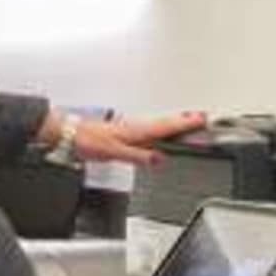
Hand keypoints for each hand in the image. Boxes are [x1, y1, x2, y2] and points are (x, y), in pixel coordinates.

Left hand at [65, 109, 209, 168]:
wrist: (71, 135)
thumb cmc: (89, 141)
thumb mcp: (115, 152)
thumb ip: (138, 156)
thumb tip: (159, 158)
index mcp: (137, 131)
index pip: (167, 126)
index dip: (186, 123)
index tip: (202, 119)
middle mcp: (137, 127)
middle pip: (167, 122)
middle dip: (186, 119)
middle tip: (204, 116)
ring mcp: (132, 127)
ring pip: (159, 123)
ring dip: (175, 121)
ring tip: (190, 120)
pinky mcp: (127, 131)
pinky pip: (151, 127)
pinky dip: (162, 126)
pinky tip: (162, 129)